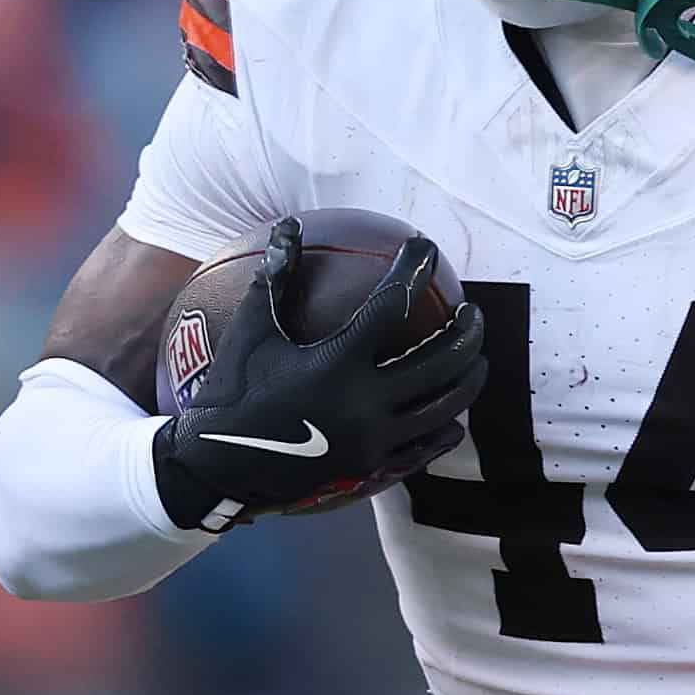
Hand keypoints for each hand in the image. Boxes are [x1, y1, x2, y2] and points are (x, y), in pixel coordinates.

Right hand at [153, 219, 485, 527]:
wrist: (217, 469)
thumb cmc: (231, 392)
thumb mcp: (250, 331)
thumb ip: (275, 278)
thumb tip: (289, 225)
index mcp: (336, 364)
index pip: (392, 306)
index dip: (413, 271)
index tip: (425, 249)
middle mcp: (363, 403)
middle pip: (440, 361)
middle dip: (466, 331)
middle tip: (472, 310)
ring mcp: (372, 440)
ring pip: (443, 406)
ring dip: (468, 378)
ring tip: (476, 357)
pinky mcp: (371, 468)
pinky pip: (424, 448)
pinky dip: (445, 429)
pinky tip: (455, 417)